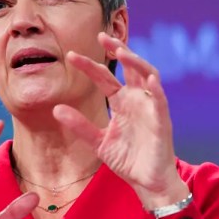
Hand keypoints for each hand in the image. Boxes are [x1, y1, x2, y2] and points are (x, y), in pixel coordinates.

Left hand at [53, 32, 188, 208]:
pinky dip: (156, 90)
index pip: (104, 77)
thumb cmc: (127, 159)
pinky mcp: (162, 122)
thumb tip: (56, 109)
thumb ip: (79, 125)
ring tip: (122, 52)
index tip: (71, 56)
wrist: (147, 182)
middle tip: (101, 36)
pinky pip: (160, 102)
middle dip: (117, 50)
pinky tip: (149, 79)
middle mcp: (137, 100)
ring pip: (148, 76)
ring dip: (136, 62)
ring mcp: (150, 108)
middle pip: (129, 67)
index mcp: (122, 102)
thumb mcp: (98, 141)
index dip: (89, 66)